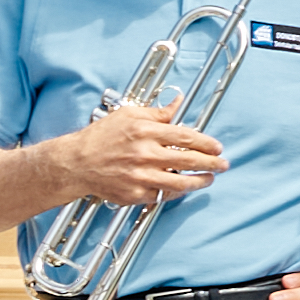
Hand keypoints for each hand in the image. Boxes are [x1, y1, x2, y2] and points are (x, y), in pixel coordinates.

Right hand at [47, 106, 223, 210]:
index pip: (186, 137)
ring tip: (208, 179)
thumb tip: (177, 103)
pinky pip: (161, 196)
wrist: (76, 163)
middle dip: (211, 163)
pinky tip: (182, 188)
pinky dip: (174, 193)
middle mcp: (145, 154)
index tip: (217, 147)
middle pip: (189, 160)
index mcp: (145, 132)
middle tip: (223, 164)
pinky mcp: (134, 194)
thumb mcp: (128, 115)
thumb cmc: (100, 137)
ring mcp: (140, 176)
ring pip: (180, 183)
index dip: (206, 143)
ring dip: (199, 182)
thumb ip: (156, 112)